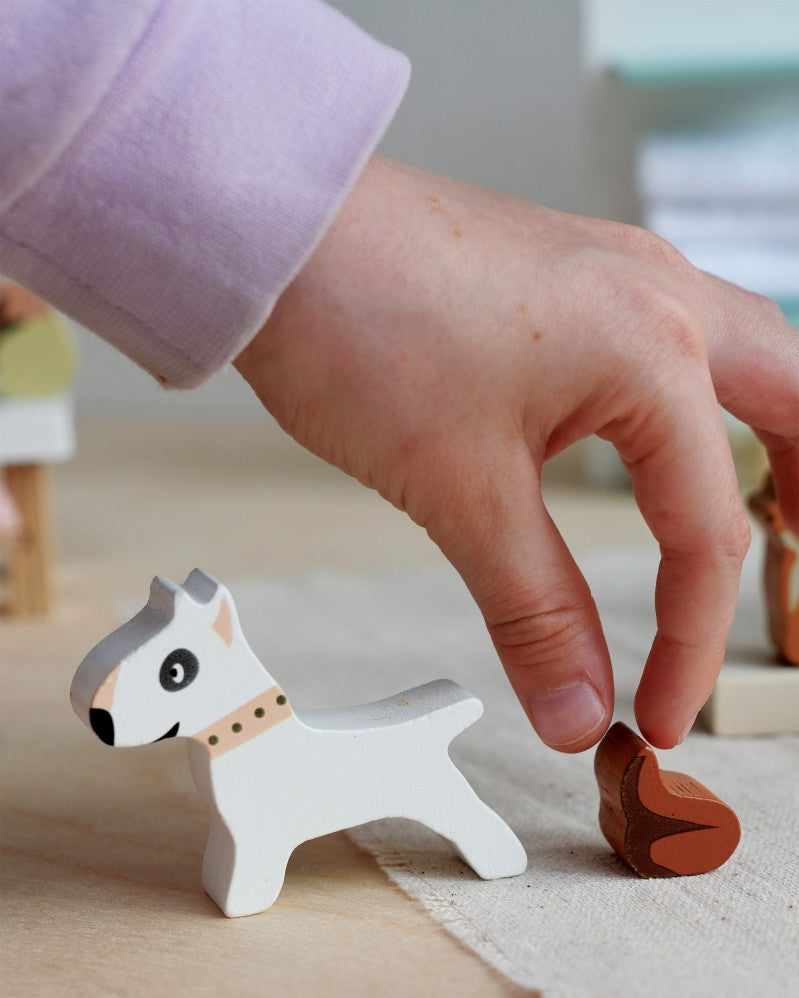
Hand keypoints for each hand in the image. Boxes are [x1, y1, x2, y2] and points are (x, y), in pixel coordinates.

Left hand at [235, 155, 798, 751]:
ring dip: (761, 431)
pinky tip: (656, 433)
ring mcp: (614, 270)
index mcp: (654, 349)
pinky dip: (691, 397)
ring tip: (760, 504)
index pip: (705, 531)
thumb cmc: (364, 331)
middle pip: (789, 399)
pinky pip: (671, 333)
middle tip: (790, 561)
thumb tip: (577, 711)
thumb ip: (534, 608)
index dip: (688, 643)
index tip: (652, 716)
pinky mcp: (569, 271)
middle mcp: (657, 294)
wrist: (280, 236)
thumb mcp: (462, 488)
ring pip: (743, 350)